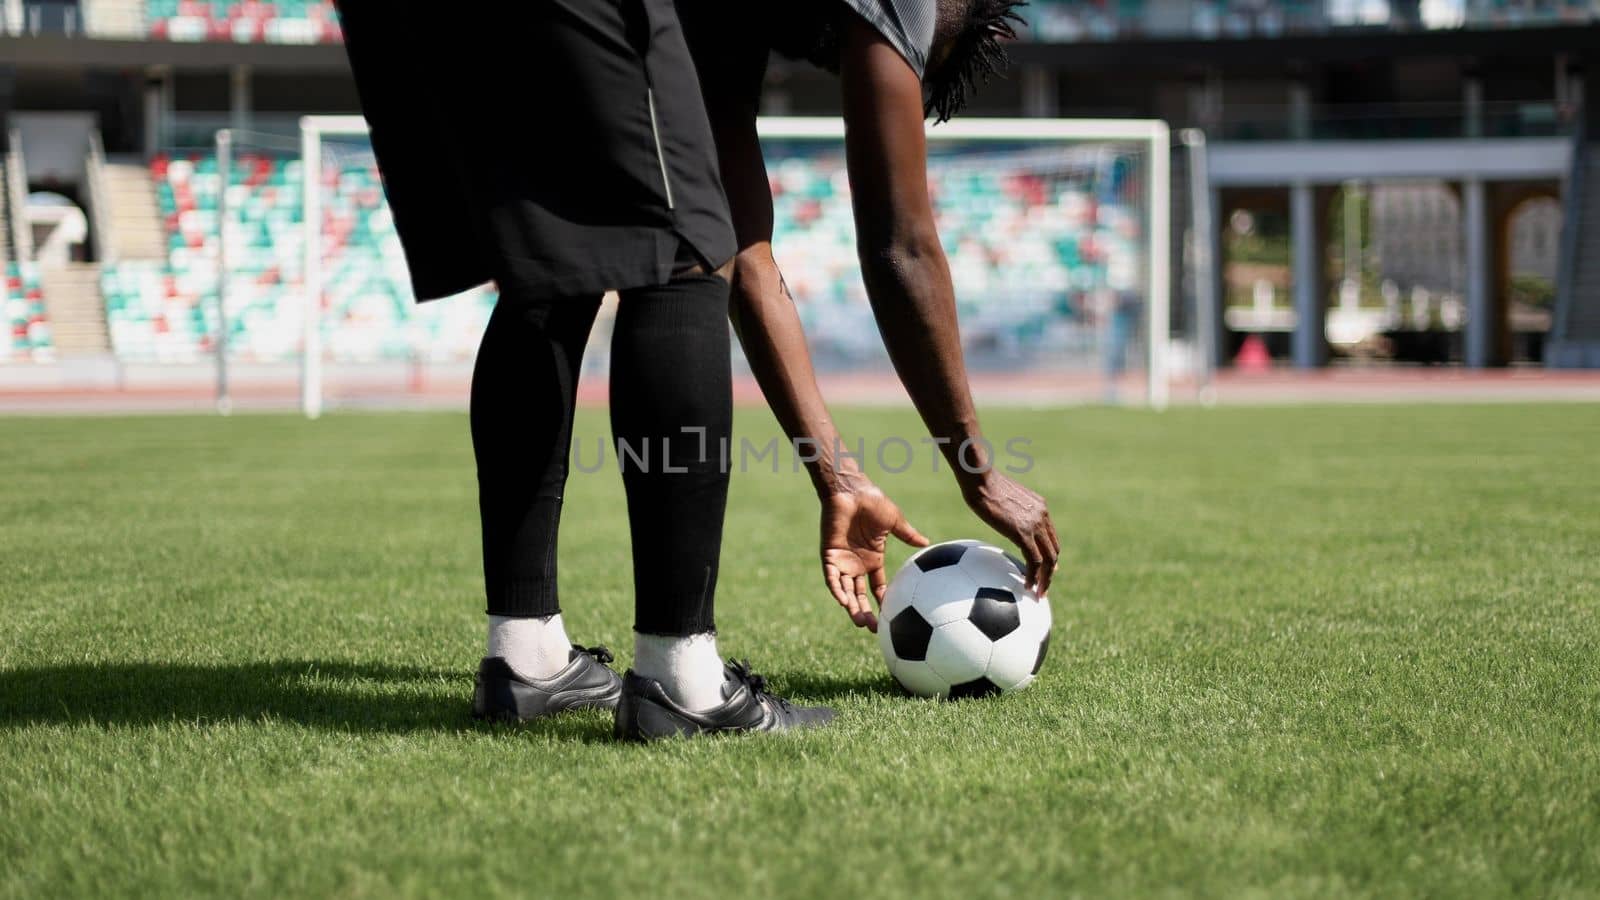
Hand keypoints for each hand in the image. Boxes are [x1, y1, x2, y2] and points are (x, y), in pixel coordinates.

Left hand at [820, 472, 929, 630]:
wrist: (851, 490)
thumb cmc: (873, 502)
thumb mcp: (895, 521)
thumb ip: (908, 535)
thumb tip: (927, 543)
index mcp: (872, 558)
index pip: (877, 587)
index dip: (884, 603)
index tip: (891, 619)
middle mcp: (856, 563)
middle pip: (860, 595)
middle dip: (866, 613)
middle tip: (875, 631)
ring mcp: (842, 560)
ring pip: (845, 591)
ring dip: (851, 608)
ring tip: (861, 623)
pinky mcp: (829, 555)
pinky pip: (832, 578)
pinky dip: (837, 590)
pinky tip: (844, 603)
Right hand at [962, 473, 1059, 596]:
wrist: (980, 478)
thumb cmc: (981, 484)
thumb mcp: (1000, 497)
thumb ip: (1007, 510)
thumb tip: (998, 516)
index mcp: (1039, 507)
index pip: (1050, 536)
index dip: (1050, 554)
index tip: (1047, 569)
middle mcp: (1042, 515)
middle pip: (1054, 549)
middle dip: (1051, 571)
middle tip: (1044, 585)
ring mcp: (1035, 524)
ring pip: (1049, 559)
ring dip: (1045, 579)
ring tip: (1038, 593)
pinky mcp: (1024, 533)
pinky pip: (1035, 561)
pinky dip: (1034, 576)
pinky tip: (1027, 586)